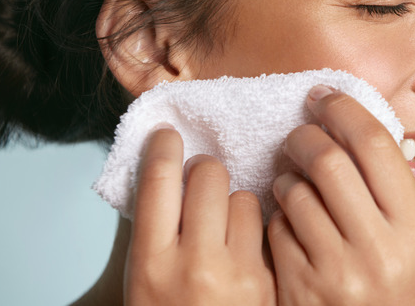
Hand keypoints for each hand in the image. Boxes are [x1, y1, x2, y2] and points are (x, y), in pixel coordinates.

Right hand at [124, 125, 275, 305]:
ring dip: (234, 200)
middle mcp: (194, 264)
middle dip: (204, 170)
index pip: (158, 181)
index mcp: (151, 263)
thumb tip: (168, 172)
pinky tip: (247, 242)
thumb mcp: (144, 279)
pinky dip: (257, 225)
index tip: (168, 134)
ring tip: (224, 224)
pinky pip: (268, 225)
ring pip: (243, 196)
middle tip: (201, 180)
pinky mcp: (270, 281)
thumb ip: (156, 229)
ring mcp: (238, 274)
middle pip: (207, 175)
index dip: (164, 147)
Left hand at [268, 86, 414, 304]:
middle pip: (329, 159)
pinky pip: (276, 227)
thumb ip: (393, 189)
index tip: (325, 96)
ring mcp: (336, 272)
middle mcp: (379, 250)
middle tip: (300, 133)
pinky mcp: (299, 288)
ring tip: (293, 179)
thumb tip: (353, 124)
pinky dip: (278, 212)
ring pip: (295, 191)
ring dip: (287, 174)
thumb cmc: (398, 289)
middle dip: (306, 135)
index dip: (345, 109)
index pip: (376, 145)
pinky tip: (289, 218)